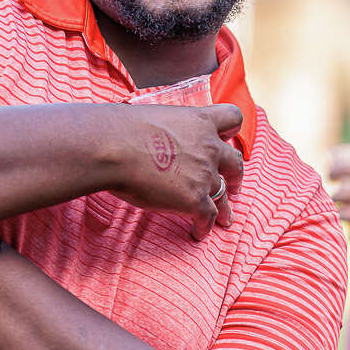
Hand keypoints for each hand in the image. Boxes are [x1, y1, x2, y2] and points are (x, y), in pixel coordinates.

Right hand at [110, 103, 243, 240]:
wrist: (113, 149)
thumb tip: (152, 135)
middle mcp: (209, 146)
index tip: (226, 138)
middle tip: (233, 184)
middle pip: (235, 162)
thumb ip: (167, 128)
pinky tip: (199, 232)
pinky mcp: (195, 199)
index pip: (232, 118)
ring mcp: (204, 174)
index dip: (230, 130)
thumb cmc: (123, 129)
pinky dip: (204, 226)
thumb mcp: (154, 116)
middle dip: (235, 175)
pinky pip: (208, 216)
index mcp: (200, 121)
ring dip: (225, 207)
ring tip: (225, 218)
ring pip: (223, 193)